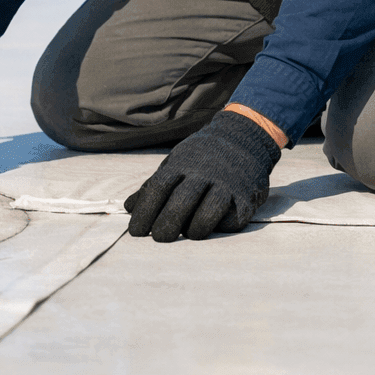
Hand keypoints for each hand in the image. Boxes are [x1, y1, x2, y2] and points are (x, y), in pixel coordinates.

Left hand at [124, 110, 281, 241]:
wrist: (244, 136)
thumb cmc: (202, 156)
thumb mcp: (176, 163)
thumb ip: (153, 185)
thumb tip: (129, 207)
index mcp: (181, 165)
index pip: (158, 188)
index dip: (145, 211)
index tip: (136, 231)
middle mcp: (203, 173)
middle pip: (181, 201)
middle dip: (167, 224)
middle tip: (160, 238)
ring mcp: (226, 184)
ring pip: (209, 211)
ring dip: (196, 228)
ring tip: (189, 234)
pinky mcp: (245, 197)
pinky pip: (233, 217)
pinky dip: (222, 226)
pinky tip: (214, 227)